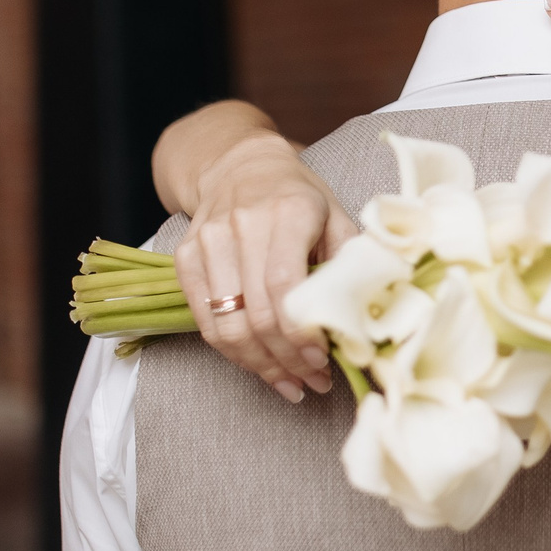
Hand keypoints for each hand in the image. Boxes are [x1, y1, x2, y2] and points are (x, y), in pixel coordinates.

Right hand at [171, 130, 357, 401]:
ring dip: (260, 365)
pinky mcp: (185, 257)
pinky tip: (261, 367)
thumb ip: (350, 265)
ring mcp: (208, 242)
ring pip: (226, 325)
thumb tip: (366, 323)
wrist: (243, 166)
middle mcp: (241, 225)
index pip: (284, 285)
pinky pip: (205, 321)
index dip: (301, 333)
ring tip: (290, 384)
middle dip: (287, 360)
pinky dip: (233, 353)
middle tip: (313, 382)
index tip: (322, 362)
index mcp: (287, 212)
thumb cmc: (300, 199)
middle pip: (256, 314)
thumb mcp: (337, 218)